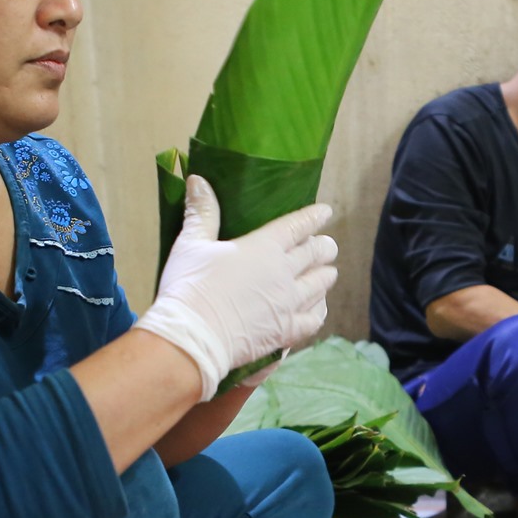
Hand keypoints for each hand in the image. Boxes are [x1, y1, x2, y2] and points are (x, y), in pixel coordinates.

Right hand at [134, 176, 336, 399]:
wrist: (193, 337)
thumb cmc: (190, 286)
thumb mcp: (192, 244)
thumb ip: (201, 212)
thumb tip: (197, 180)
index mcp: (264, 247)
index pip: (297, 226)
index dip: (314, 217)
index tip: (326, 212)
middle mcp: (284, 273)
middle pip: (315, 255)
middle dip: (325, 247)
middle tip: (327, 246)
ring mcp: (288, 303)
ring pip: (320, 284)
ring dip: (325, 276)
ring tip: (328, 273)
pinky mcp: (286, 331)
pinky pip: (314, 319)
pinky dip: (319, 310)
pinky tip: (319, 308)